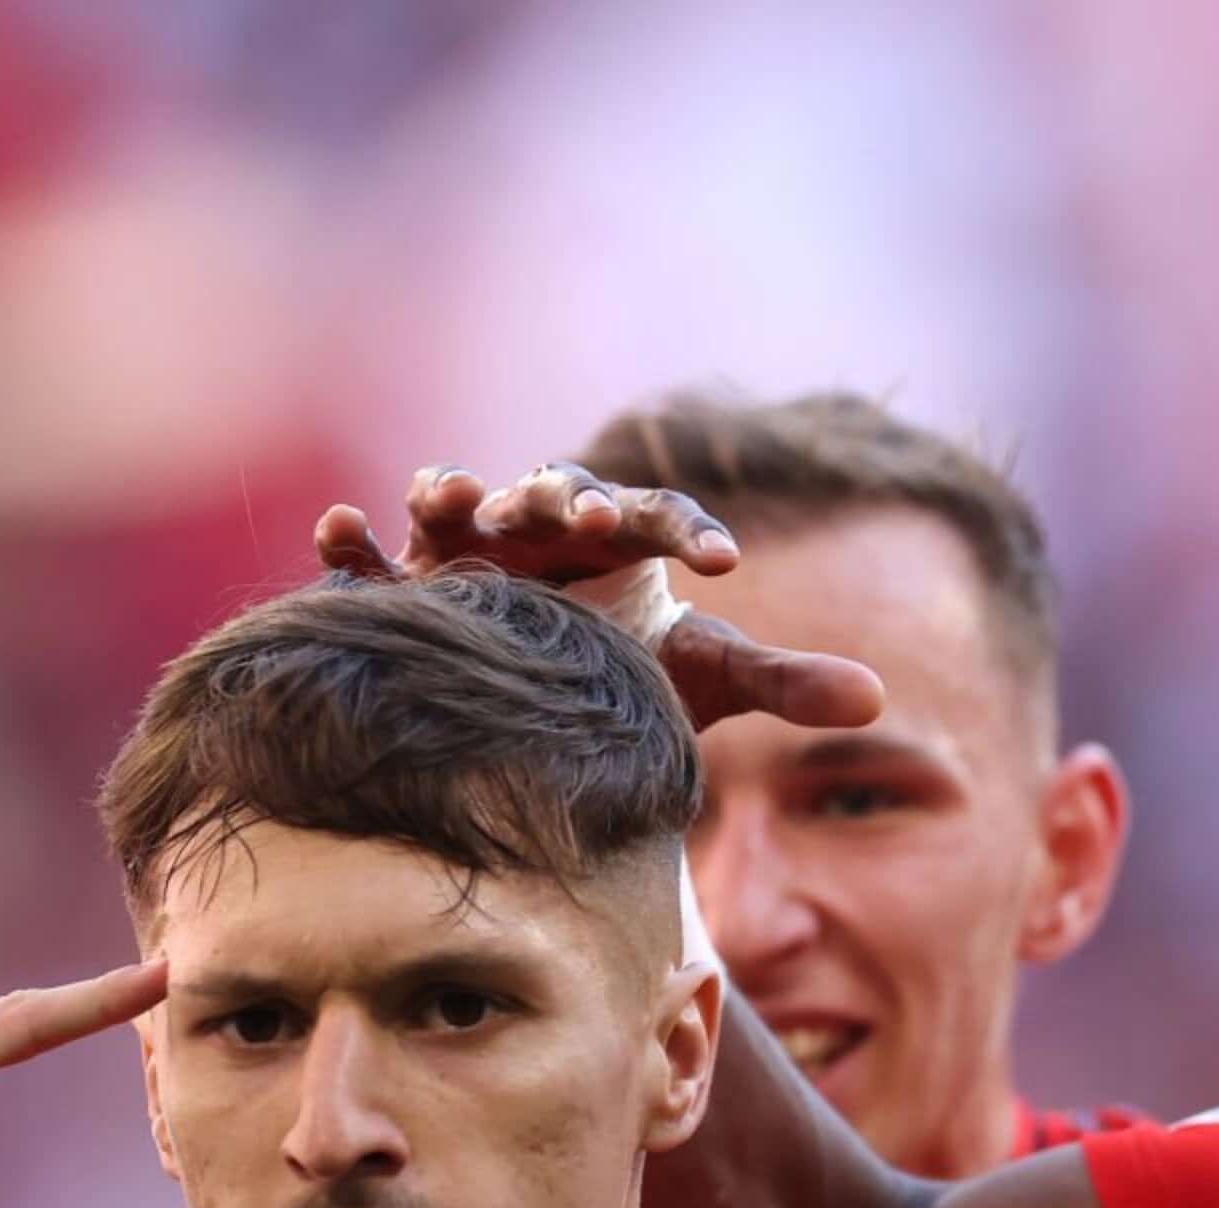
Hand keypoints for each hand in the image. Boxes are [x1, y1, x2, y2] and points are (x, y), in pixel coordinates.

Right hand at [314, 462, 885, 733]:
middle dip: (564, 501)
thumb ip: (783, 684)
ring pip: (459, 502)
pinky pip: (376, 555)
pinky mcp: (411, 586)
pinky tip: (341, 533)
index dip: (689, 530)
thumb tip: (878, 700)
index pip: (658, 516)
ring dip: (451, 493)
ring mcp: (470, 552)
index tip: (725, 564)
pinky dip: (355, 540)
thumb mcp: (709, 682)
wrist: (552, 703)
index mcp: (620, 541)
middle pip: (552, 494)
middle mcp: (544, 532)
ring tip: (447, 499)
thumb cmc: (635, 680)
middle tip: (584, 520)